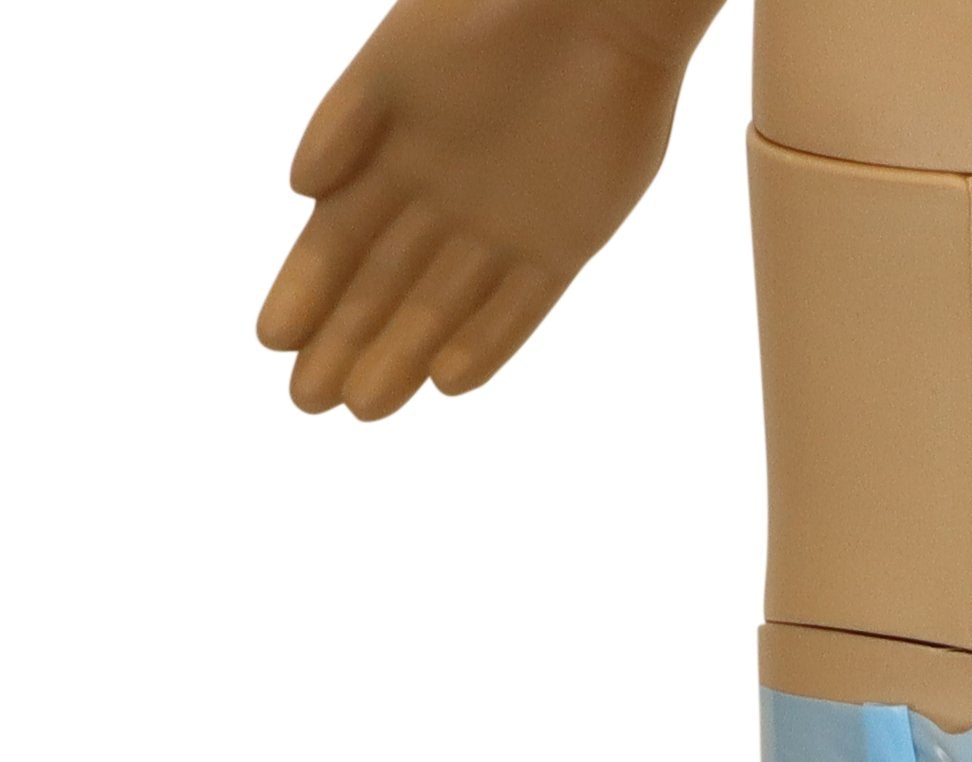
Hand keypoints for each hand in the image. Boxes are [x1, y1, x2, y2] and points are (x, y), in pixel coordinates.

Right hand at [258, 0, 712, 418]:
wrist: (596, 8)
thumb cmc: (489, 10)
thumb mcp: (402, 61)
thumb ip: (348, 119)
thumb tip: (299, 188)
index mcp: (391, 156)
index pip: (336, 240)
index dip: (304, 290)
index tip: (273, 339)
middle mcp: (440, 204)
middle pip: (382, 289)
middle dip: (343, 343)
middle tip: (307, 402)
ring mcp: (502, 230)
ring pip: (442, 310)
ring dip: (403, 359)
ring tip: (364, 409)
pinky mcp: (564, 246)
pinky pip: (521, 310)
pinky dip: (488, 344)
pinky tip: (448, 383)